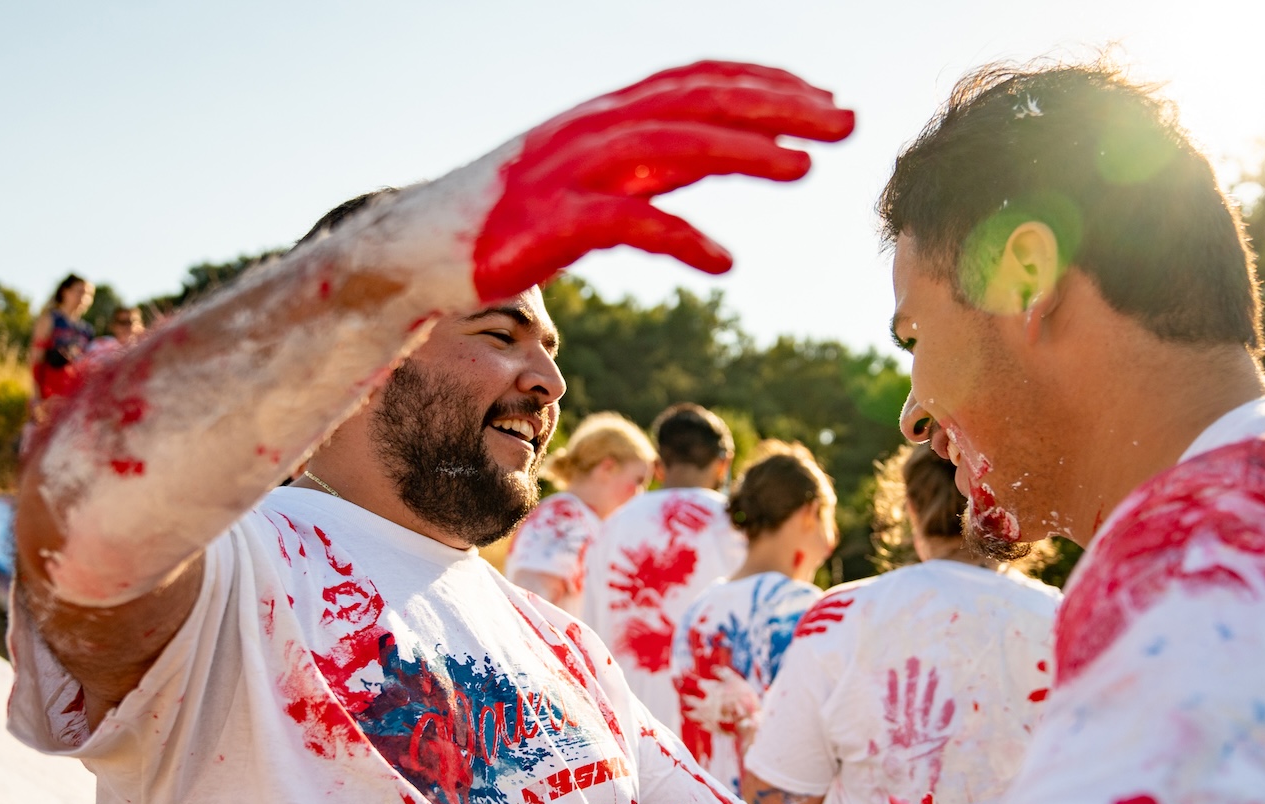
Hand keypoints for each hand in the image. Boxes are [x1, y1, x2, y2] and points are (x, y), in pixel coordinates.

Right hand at [470, 61, 854, 299]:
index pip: (698, 82)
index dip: (765, 85)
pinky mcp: (549, 225)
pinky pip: (626, 224)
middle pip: (699, 102)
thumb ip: (648, 165)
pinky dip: (679, 237)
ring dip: (743, 153)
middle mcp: (593, 130)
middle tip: (848, 119)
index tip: (826, 100)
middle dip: (778, 105)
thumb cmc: (507, 221)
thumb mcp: (589, 179)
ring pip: (670, 147)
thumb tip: (711, 160)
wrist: (416, 251)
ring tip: (804, 168)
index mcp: (606, 117)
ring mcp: (570, 172)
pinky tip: (724, 261)